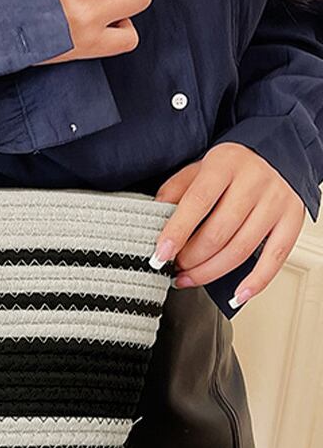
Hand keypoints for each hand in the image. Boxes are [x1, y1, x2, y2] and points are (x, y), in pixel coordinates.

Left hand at [151, 142, 305, 307]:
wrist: (277, 153)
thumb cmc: (233, 165)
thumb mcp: (199, 167)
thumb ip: (175, 190)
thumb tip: (154, 216)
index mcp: (225, 165)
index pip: (197, 202)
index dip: (177, 232)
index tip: (160, 254)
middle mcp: (253, 183)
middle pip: (219, 232)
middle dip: (191, 258)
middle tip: (174, 267)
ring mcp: (276, 203)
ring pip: (241, 249)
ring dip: (211, 272)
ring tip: (190, 278)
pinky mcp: (292, 220)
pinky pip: (275, 257)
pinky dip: (255, 281)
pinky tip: (237, 294)